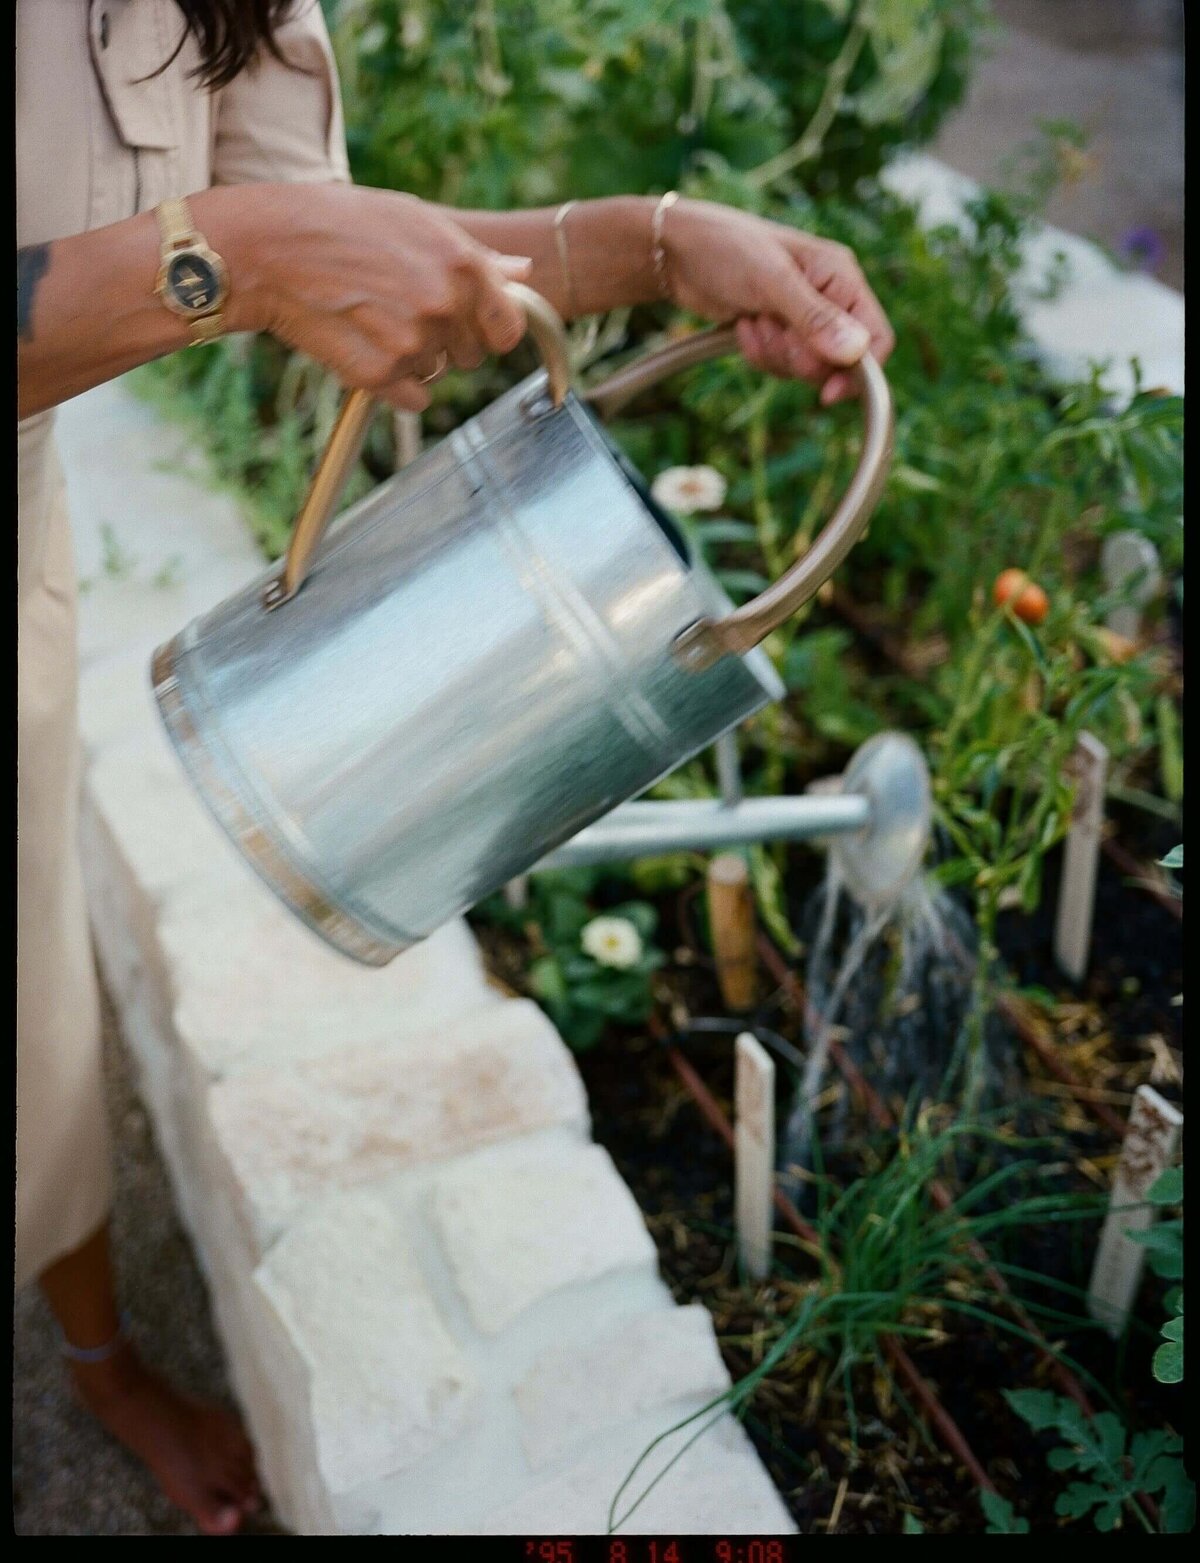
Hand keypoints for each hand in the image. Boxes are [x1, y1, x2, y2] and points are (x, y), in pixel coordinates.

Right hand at [227, 184, 533, 409]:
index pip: (509, 328)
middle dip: (447, 341)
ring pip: (437, 373)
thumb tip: (524, 273)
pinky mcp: (382, 375)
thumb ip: (475, 256)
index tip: (469, 325)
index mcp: (463, 266)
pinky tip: (362, 347)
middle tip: (400, 309)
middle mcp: (445, 305)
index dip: (490, 330)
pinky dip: (393, 385)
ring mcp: (414, 343)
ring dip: (413, 358)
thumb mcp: (414, 222)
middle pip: (473, 356)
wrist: (269, 249)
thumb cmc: (341, 225)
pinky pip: (412, 399)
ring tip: (371, 318)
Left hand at [659, 198, 894, 404]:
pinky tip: (742, 327)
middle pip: (839, 362)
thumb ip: (814, 318)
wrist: (677, 253)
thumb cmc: (724, 249)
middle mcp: (829, 298)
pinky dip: (760, 354)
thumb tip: (856, 352)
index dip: (858, 372)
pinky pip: (782, 365)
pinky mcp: (779, 332)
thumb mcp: (771, 282)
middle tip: (770, 327)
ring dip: (774, 354)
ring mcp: (803, 318)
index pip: (877, 338)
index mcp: (841, 277)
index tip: (827, 394)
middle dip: (799, 357)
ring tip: (752, 319)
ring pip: (807, 368)